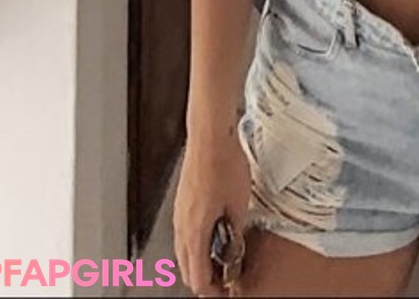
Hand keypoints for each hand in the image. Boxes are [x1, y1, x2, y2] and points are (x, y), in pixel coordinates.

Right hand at [173, 128, 250, 298]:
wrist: (210, 135)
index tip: (226, 291)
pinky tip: (212, 237)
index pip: (198, 278)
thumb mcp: (239, 205)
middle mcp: (182, 226)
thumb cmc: (224, 164)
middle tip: (224, 281)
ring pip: (183, 253)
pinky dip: (195, 245)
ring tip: (221, 260)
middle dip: (205, 280)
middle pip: (187, 270)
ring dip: (199, 262)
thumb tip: (234, 252)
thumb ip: (235, 234)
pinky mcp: (181, 202)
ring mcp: (179, 213)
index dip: (213, 290)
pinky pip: (183, 235)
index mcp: (195, 232)